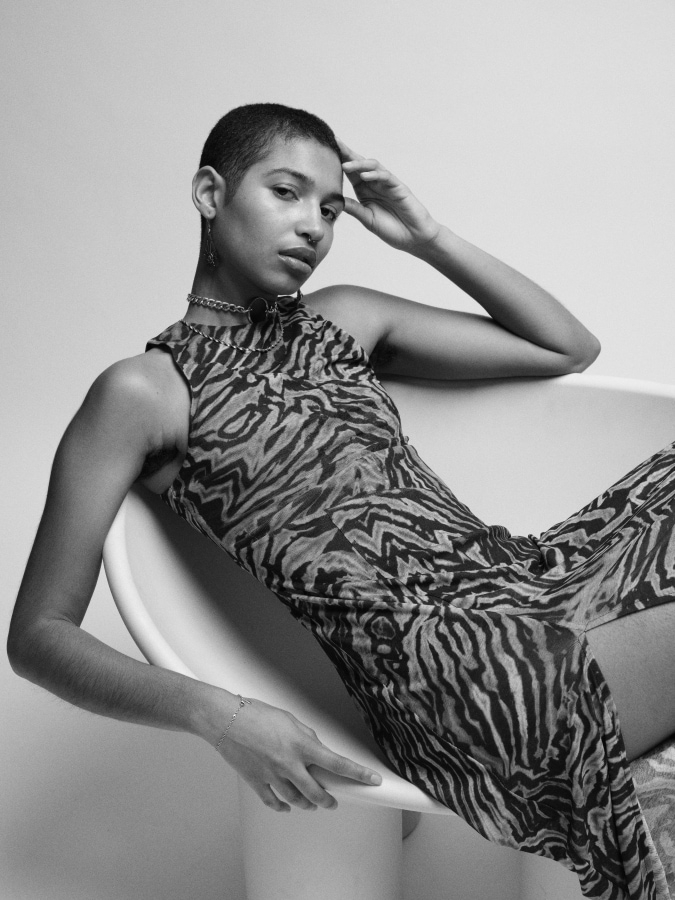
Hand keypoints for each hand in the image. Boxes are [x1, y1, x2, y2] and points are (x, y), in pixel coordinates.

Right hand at [216, 698, 381, 812]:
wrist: (224, 719)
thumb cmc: (255, 714)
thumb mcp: (289, 719)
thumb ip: (306, 736)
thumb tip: (316, 748)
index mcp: (302, 745)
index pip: (338, 763)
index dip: (359, 774)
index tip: (373, 781)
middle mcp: (289, 764)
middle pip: (318, 793)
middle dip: (329, 800)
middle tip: (334, 801)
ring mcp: (272, 776)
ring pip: (297, 801)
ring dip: (308, 804)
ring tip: (313, 803)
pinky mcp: (256, 782)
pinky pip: (274, 802)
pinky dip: (283, 807)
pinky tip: (287, 806)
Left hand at [338, 138, 440, 255]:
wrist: (414, 238)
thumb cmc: (392, 230)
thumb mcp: (368, 220)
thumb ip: (355, 209)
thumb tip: (337, 200)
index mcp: (365, 191)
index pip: (350, 173)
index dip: (339, 162)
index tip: (326, 152)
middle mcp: (375, 184)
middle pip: (360, 164)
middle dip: (347, 154)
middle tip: (334, 143)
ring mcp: (387, 184)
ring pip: (373, 166)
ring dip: (359, 164)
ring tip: (345, 165)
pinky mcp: (399, 187)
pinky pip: (386, 177)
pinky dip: (375, 175)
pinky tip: (364, 177)